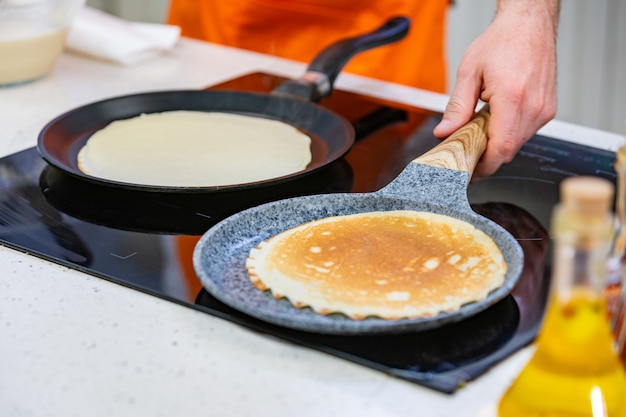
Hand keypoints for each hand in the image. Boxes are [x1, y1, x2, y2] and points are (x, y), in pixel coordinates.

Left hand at [434, 0, 559, 176]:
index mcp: (513, 98)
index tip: (469, 171)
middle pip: (509, 150)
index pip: (501, 148)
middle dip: (487, 156)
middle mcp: (533, 106)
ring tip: (481, 128)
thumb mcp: (469, 72)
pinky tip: (497, 120)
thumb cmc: (502, 41)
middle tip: (467, 151)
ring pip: (518, 144)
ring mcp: (544, 109)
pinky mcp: (548, 109)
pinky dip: (509, 133)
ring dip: (498, 143)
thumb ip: (457, 107)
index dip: (484, 166)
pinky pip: (526, 133)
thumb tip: (445, 132)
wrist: (529, 25)